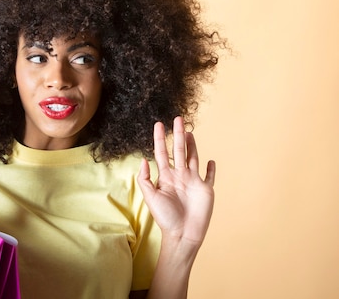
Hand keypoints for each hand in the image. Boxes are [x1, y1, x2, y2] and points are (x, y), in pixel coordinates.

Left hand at [138, 116, 215, 247]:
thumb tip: (143, 160)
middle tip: (178, 118)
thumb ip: (145, 179)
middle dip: (178, 134)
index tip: (159, 124)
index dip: (160, 138)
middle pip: (179, 150)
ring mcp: (193, 182)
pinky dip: (210, 169)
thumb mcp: (151, 197)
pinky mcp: (206, 190)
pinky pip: (209, 176)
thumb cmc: (165, 218)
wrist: (182, 234)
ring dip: (192, 145)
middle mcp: (180, 176)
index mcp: (166, 176)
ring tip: (189, 131)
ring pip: (193, 158)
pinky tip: (210, 160)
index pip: (162, 152)